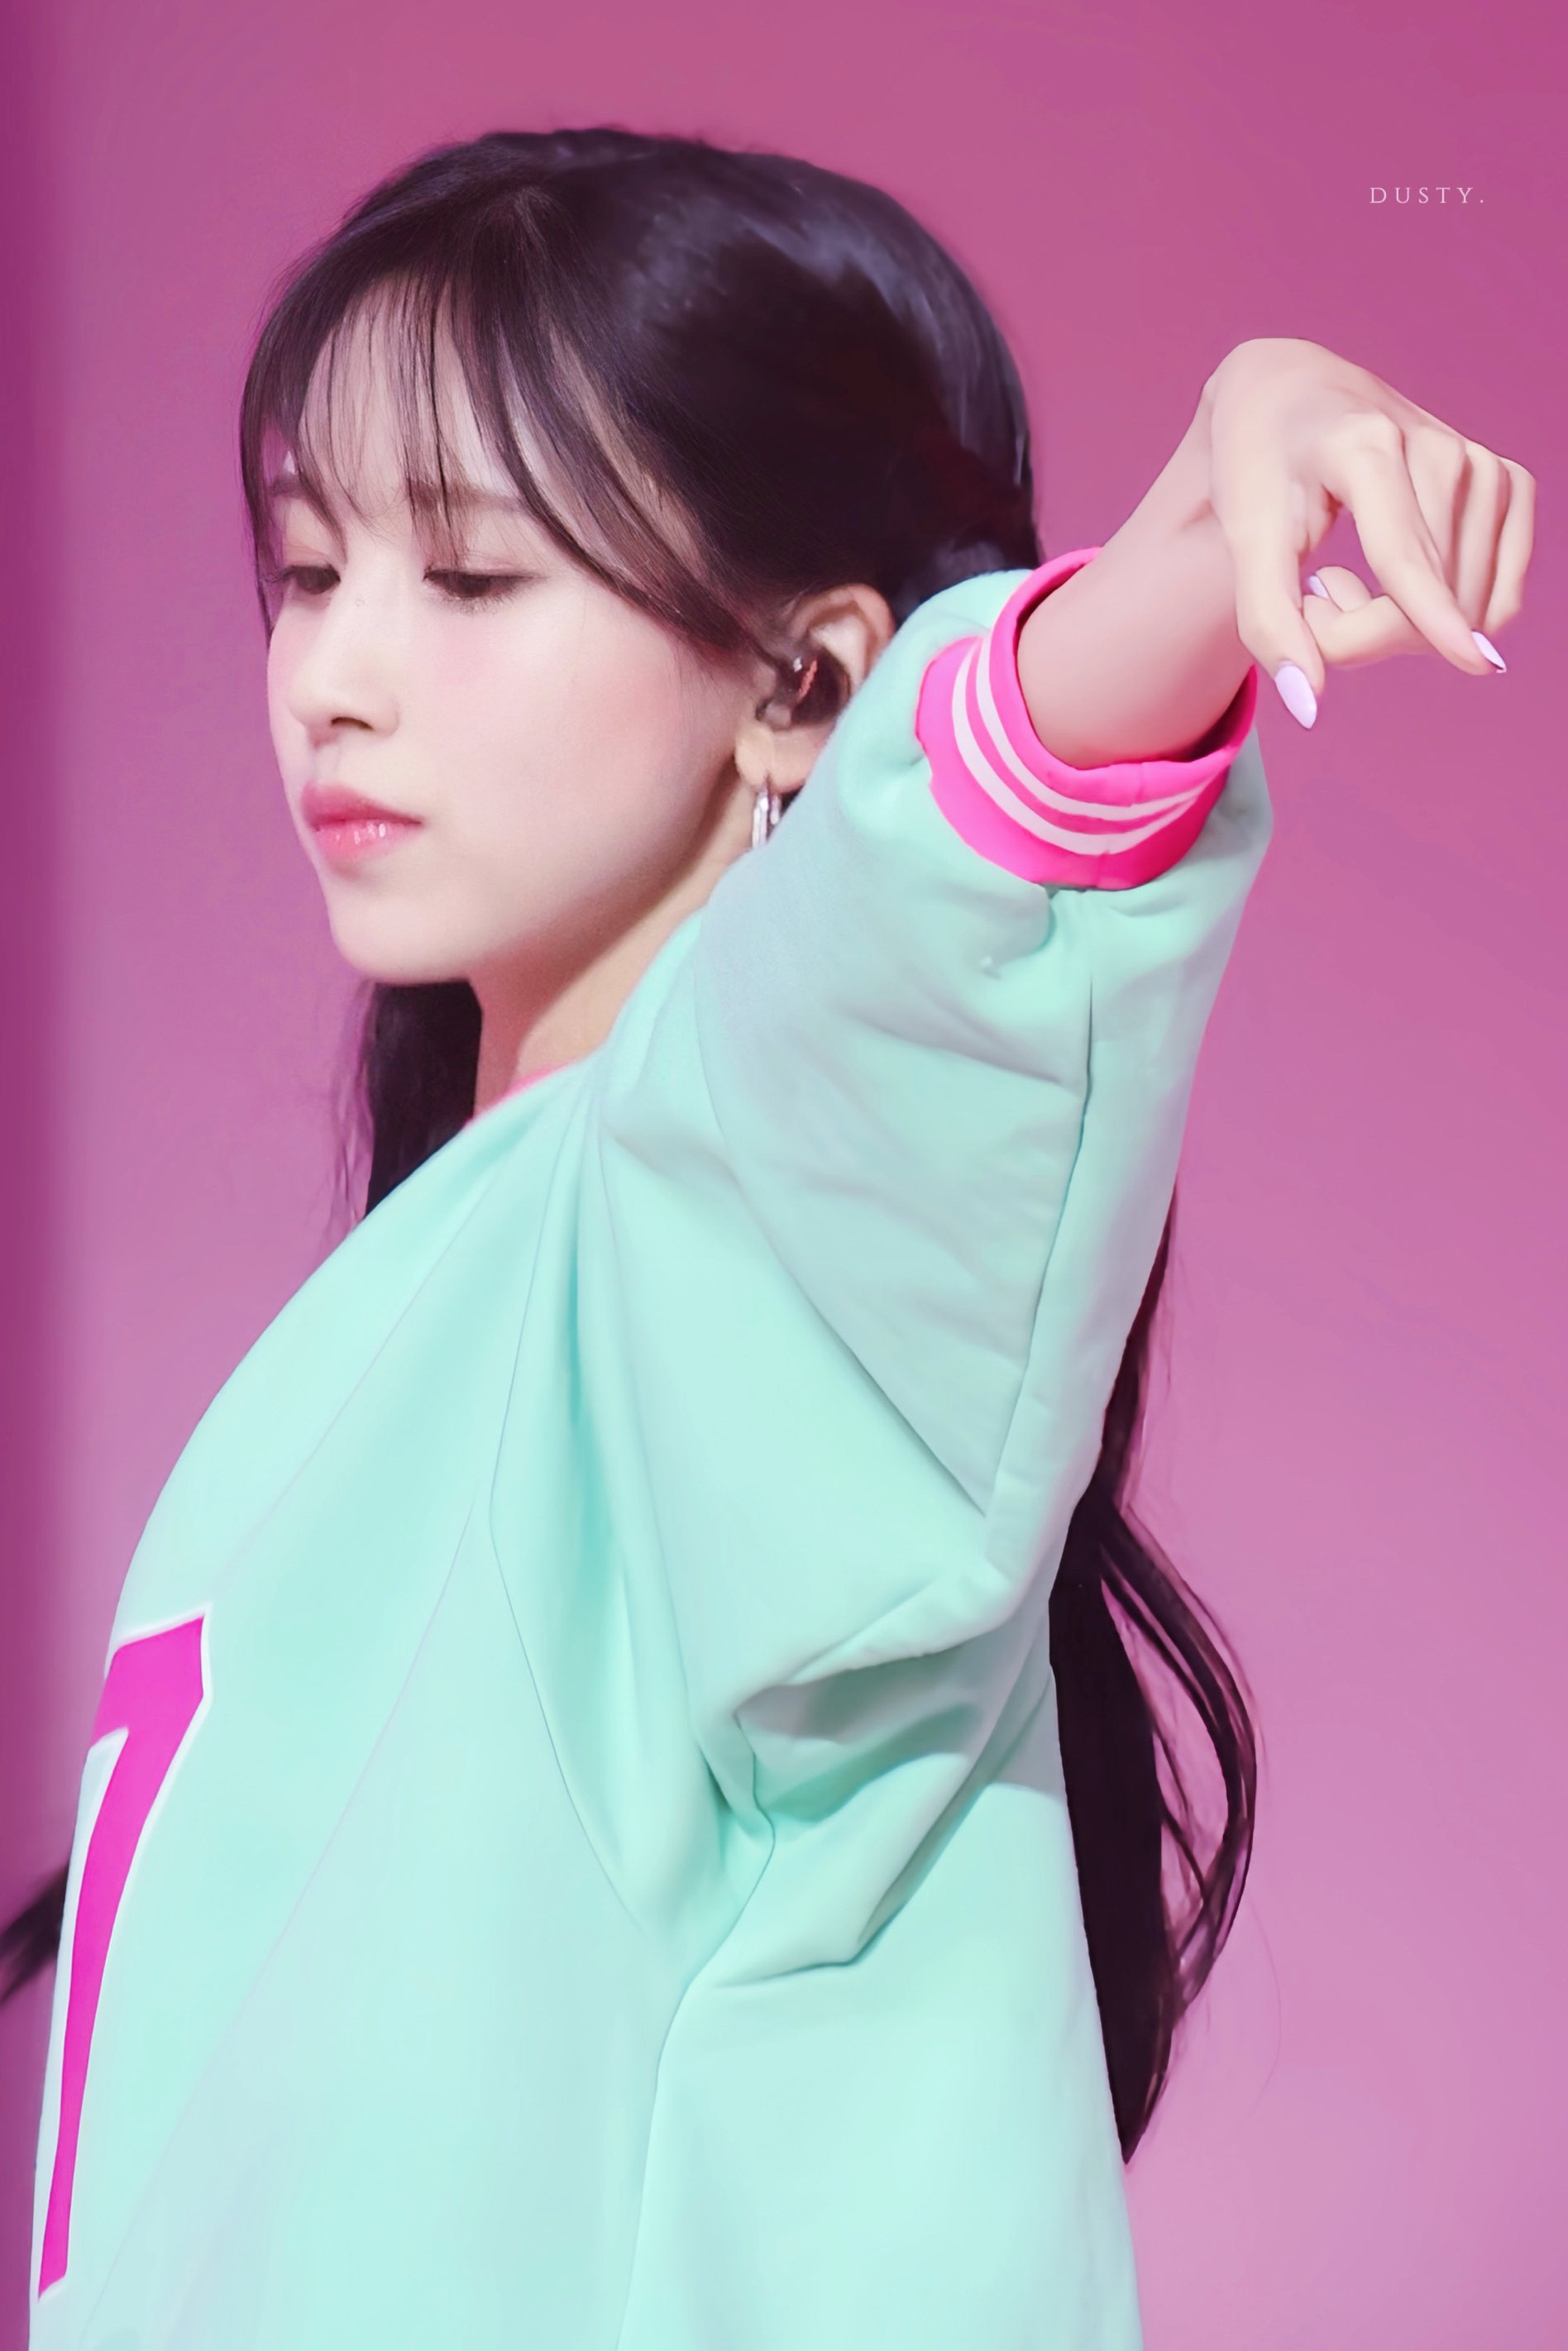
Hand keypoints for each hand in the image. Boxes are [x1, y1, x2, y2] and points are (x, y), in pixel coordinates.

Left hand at [1196, 336, 1535, 725]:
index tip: (1475, 662)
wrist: (1295, 395)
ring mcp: (1482, 465)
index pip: (1405, 554)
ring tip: (1339, 577)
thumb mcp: (1245, 539)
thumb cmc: (1262, 467)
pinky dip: (1446, 614)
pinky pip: (1496, 597)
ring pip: (1464, 608)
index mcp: (1366, 446)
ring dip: (1395, 626)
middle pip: (1427, 600)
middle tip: (1312, 597)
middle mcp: (1439, 448)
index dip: (1432, 616)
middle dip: (1360, 635)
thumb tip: (1309, 705)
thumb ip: (1269, 621)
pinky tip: (1394, 576)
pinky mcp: (1509, 483)